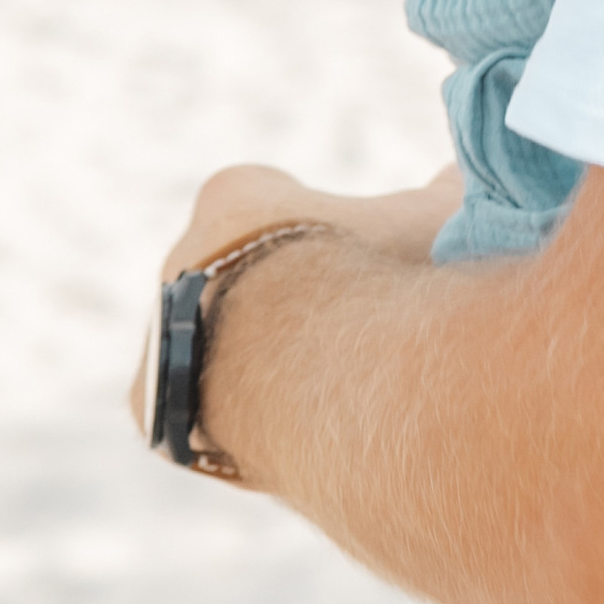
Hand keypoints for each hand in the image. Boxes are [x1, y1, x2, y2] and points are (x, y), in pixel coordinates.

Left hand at [128, 163, 460, 435]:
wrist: (306, 374)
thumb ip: (440, 192)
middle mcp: (180, 255)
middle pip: (236, 272)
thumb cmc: (373, 279)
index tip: (356, 263)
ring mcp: (157, 332)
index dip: (320, 230)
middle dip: (281, 299)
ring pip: (209, 342)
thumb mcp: (426, 221)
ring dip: (252, 360)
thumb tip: (455, 171)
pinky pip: (194, 408)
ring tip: (319, 396)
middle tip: (342, 335)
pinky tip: (284, 433)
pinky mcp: (148, 407)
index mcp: (235, 197)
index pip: (269, 198)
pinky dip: (234, 417)